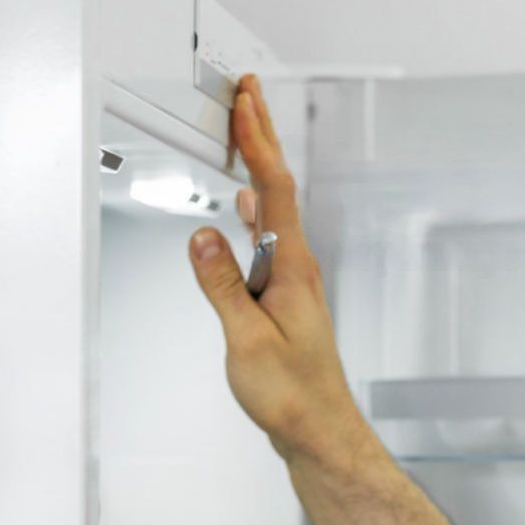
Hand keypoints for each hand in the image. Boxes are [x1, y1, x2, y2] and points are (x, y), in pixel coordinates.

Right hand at [187, 73, 361, 458]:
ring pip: (274, 211)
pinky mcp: (286, 299)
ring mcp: (294, 282)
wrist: (320, 431)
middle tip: (249, 93)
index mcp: (292, 270)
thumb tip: (203, 237)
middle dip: (263, 138)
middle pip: (279, 190)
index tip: (245, 102)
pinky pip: (269, 238)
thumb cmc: (292, 396)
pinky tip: (246, 208)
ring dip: (258, 167)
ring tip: (245, 133)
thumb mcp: (246, 339)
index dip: (258, 141)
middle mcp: (299, 269)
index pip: (274, 190)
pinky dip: (255, 209)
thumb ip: (222, 285)